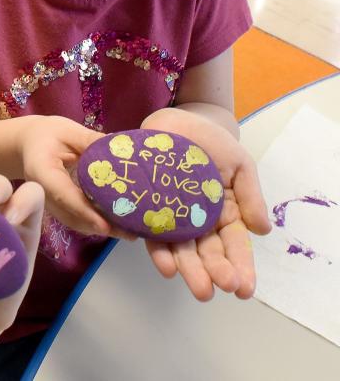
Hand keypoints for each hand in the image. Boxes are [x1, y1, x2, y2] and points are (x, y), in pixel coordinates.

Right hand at [16, 115, 134, 239]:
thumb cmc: (46, 134)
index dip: (84, 211)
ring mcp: (49, 204)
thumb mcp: (67, 131)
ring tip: (129, 231)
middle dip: (100, 226)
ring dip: (101, 228)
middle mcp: (42, 194)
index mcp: (41, 172)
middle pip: (71, 216)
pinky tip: (117, 222)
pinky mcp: (58, 207)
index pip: (63, 195)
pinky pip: (76, 219)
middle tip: (130, 232)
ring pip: (75, 222)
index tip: (105, 225)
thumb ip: (90, 140)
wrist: (28, 144)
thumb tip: (120, 151)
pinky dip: (96, 222)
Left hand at [140, 108, 270, 300]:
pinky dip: (158, 249)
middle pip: (206, 251)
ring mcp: (172, 214)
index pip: (234, 245)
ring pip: (181, 247)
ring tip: (195, 288)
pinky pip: (152, 229)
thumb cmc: (213, 142)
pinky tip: (165, 266)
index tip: (243, 289)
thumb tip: (263, 230)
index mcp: (225, 213)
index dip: (240, 266)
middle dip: (211, 273)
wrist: (178, 119)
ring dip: (188, 269)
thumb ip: (250, 196)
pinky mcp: (147, 205)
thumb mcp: (240, 165)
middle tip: (212, 292)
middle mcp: (198, 220)